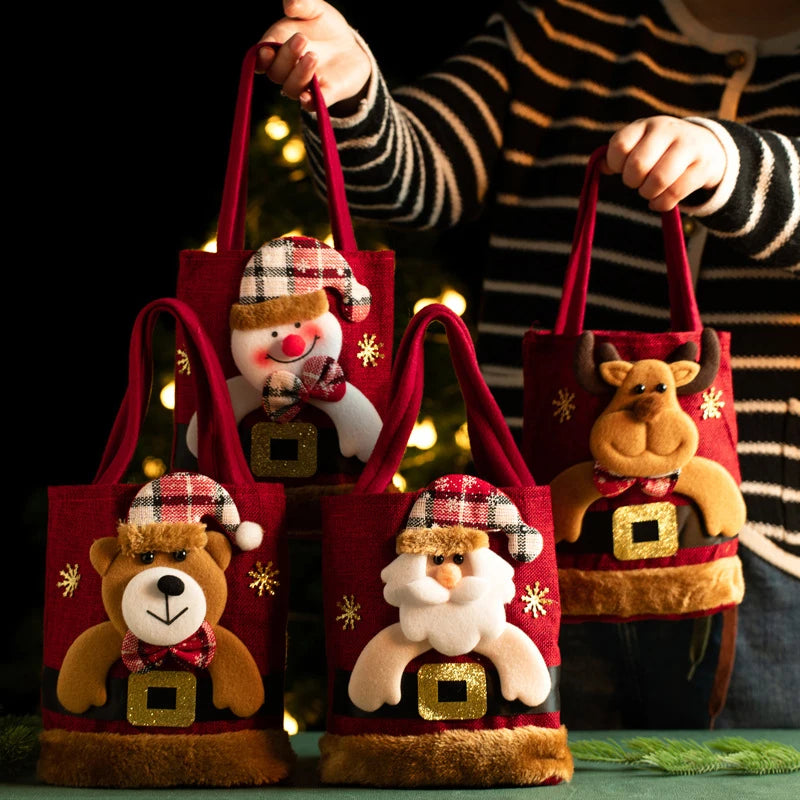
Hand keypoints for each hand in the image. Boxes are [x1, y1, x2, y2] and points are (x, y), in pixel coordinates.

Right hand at [258, 0, 370, 110]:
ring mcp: (304, 85)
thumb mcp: (315, 10)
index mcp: (278, 49)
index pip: (262, 59)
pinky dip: (308, 102)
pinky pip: (311, 105)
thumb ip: (302, 5)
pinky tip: (308, 96)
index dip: (261, 58)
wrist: (350, 46)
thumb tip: (289, 4)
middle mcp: (287, 71)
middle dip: (286, 57)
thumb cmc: (324, 26)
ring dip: (300, 74)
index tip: (267, 50)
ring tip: (314, 55)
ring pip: (292, 89)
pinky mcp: (323, 96)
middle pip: (277, 73)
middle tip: (302, 38)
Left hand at [603, 116, 726, 211]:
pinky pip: (674, 193)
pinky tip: (659, 201)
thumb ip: (618, 154)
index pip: (619, 145)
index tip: (622, 168)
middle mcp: (667, 130)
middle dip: (632, 181)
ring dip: (648, 193)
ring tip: (649, 191)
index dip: (616, 164)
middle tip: (637, 182)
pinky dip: (661, 204)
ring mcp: (688, 146)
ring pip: (658, 180)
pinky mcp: (702, 166)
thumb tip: (602, 168)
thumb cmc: (661, 150)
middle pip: (638, 165)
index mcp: (645, 125)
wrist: (707, 147)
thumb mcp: (639, 144)